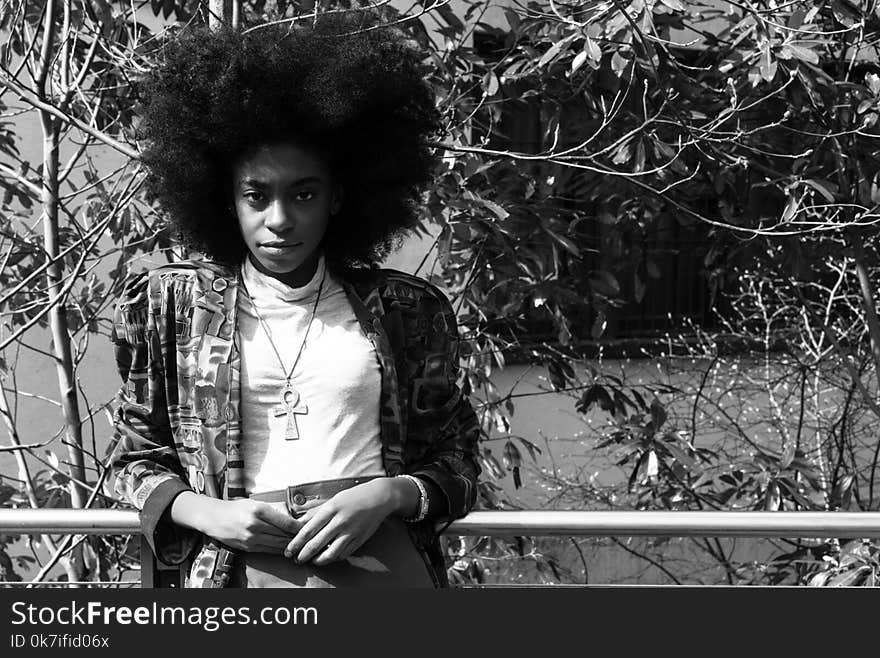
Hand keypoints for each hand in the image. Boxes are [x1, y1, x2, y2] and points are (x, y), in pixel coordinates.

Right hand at [171, 493, 302, 552]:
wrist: (214, 517)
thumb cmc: (237, 507)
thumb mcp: (255, 502)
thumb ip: (274, 509)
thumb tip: (293, 515)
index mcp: (259, 510)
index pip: (285, 522)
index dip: (299, 528)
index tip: (309, 528)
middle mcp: (255, 525)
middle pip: (283, 535)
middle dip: (297, 538)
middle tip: (310, 539)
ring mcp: (250, 538)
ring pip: (277, 545)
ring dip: (290, 546)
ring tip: (301, 546)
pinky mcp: (248, 547)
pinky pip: (268, 551)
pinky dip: (279, 551)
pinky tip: (287, 550)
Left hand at [284, 477, 418, 564]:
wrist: (380, 497)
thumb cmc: (354, 496)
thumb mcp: (333, 500)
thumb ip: (316, 512)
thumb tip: (298, 524)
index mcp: (330, 509)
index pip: (308, 531)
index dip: (296, 543)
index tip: (288, 551)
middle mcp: (340, 522)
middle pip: (316, 544)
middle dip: (303, 555)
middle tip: (296, 559)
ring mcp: (350, 532)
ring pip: (330, 554)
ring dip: (317, 560)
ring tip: (312, 560)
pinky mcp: (359, 539)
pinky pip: (343, 554)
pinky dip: (333, 558)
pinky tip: (328, 556)